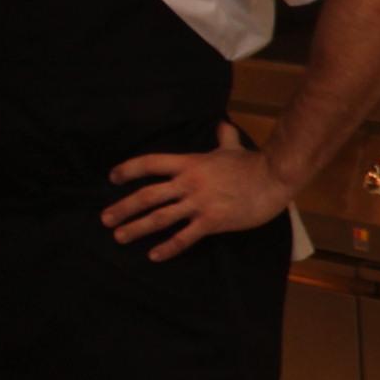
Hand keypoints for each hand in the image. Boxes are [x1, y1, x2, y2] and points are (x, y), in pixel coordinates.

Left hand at [102, 124, 290, 259]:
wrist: (274, 178)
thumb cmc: (253, 163)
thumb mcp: (233, 148)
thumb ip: (222, 138)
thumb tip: (221, 124)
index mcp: (189, 163)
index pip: (151, 163)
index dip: (129, 170)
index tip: (113, 177)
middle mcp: (189, 183)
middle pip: (148, 195)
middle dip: (123, 207)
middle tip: (105, 219)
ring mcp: (199, 203)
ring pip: (160, 218)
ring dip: (137, 228)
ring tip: (119, 237)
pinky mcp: (212, 221)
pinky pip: (185, 237)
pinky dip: (168, 248)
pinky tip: (154, 255)